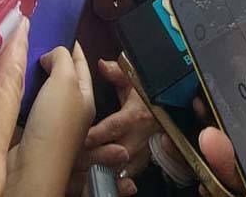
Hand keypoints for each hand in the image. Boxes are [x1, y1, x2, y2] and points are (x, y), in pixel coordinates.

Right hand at [6, 43, 94, 194]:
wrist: (31, 167)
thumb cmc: (55, 126)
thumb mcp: (65, 81)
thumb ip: (62, 59)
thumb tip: (52, 54)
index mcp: (84, 97)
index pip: (81, 65)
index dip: (73, 47)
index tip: (64, 32)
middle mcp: (69, 110)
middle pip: (62, 78)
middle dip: (53, 61)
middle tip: (39, 43)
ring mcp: (48, 120)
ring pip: (42, 91)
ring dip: (34, 77)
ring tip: (23, 61)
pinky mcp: (29, 129)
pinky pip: (25, 103)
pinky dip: (20, 93)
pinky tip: (10, 86)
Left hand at [70, 60, 158, 194]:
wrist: (173, 114)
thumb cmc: (150, 97)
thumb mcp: (136, 82)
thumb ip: (118, 73)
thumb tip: (102, 64)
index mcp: (134, 117)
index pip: (112, 128)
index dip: (95, 135)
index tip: (79, 138)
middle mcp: (137, 139)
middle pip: (113, 154)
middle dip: (94, 158)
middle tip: (73, 160)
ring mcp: (140, 155)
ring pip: (119, 169)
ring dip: (103, 171)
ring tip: (83, 173)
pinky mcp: (141, 165)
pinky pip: (125, 177)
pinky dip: (113, 179)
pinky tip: (98, 181)